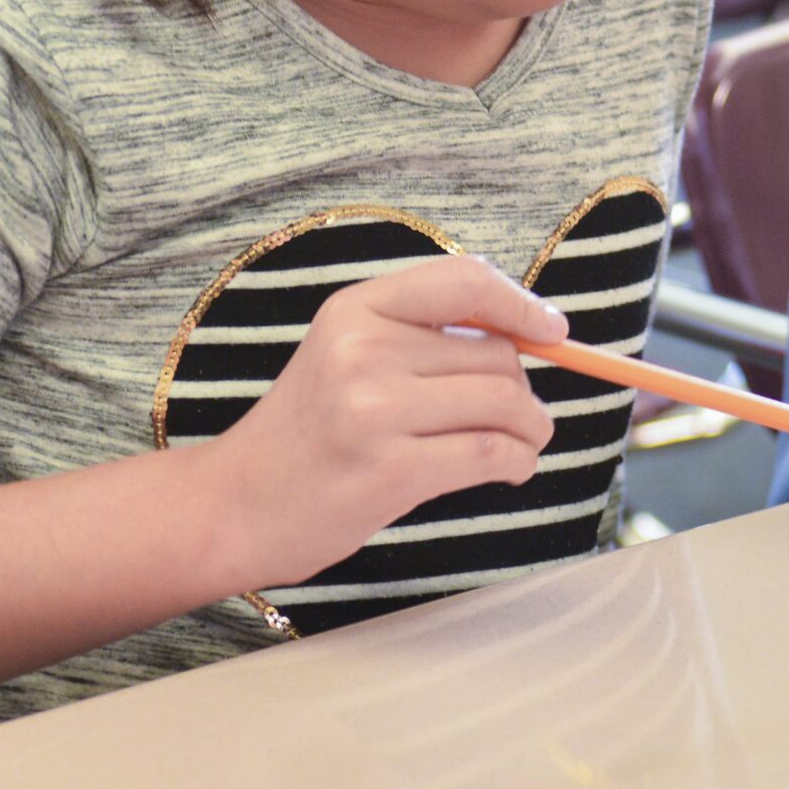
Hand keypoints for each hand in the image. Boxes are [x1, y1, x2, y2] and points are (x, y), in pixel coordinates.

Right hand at [195, 256, 566, 587]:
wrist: (234, 506)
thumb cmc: (309, 433)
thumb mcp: (348, 356)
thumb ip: (424, 337)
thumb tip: (536, 331)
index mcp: (355, 309)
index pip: (465, 281)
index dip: (522, 303)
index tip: (554, 331)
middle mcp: (363, 350)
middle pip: (496, 353)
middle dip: (523, 389)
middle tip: (522, 418)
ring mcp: (374, 409)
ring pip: (504, 403)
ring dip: (531, 429)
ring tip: (524, 446)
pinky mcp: (390, 469)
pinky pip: (491, 453)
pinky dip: (518, 462)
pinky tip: (512, 471)